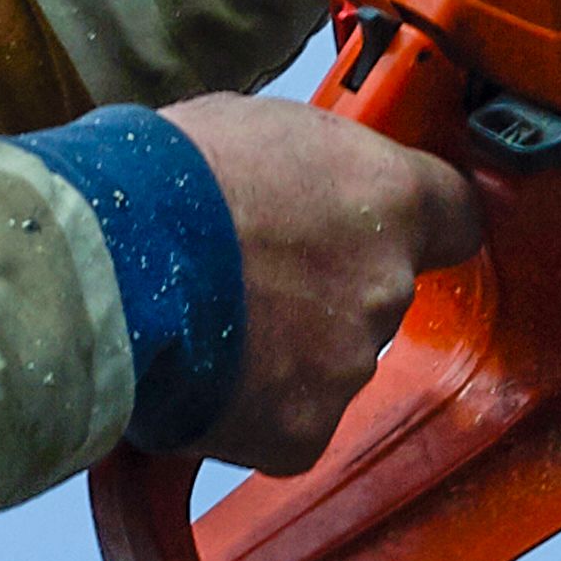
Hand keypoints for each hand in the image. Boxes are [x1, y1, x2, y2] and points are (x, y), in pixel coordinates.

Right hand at [162, 94, 486, 473]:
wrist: (104, 261)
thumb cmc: (171, 178)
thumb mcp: (267, 131)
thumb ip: (317, 168)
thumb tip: (306, 184)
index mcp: (394, 198)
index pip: (456, 218)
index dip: (420, 229)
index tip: (388, 234)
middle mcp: (387, 284)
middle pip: (376, 296)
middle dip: (325, 294)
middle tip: (252, 282)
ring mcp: (349, 363)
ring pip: (328, 365)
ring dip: (285, 355)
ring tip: (212, 327)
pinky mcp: (301, 429)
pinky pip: (288, 427)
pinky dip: (250, 415)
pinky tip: (204, 380)